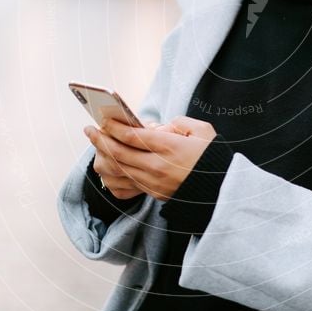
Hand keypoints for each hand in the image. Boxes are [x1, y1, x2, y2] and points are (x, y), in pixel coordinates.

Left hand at [83, 115, 216, 200]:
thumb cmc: (212, 157)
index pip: (132, 135)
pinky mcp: (153, 193)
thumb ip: (179, 122)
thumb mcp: (202, 131)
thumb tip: (158, 127)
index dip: (113, 126)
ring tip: (96, 145)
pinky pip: (125, 184)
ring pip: (117, 170)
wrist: (222, 190)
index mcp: (169, 147)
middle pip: (118, 153)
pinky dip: (112, 173)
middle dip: (100, 139)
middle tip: (89, 129)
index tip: (102, 117)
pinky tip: (108, 164)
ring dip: (102, 156)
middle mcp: (157, 166)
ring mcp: (153, 183)